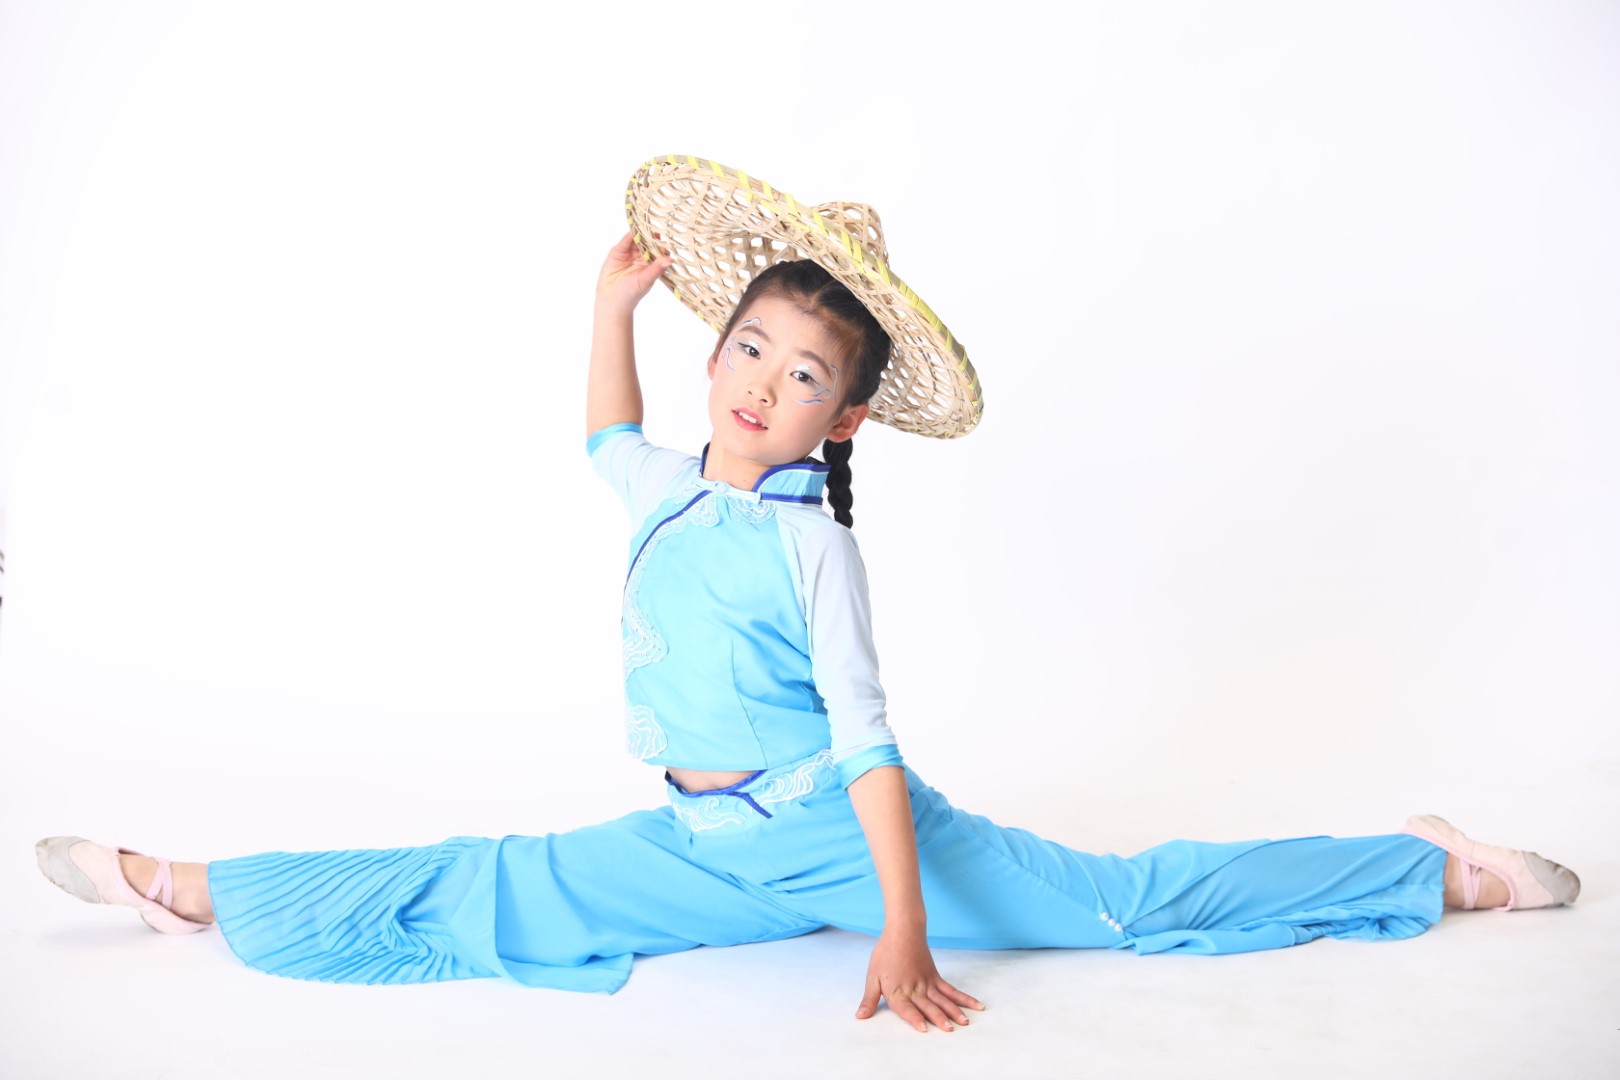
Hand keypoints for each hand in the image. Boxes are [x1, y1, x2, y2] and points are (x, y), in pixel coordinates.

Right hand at [596, 230, 672, 316]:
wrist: (612, 299)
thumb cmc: (631, 293)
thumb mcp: (646, 280)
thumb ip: (656, 269)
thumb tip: (670, 260)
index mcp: (652, 264)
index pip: (659, 251)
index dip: (662, 245)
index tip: (668, 238)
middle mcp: (642, 257)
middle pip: (648, 243)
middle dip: (652, 236)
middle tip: (657, 227)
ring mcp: (630, 253)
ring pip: (636, 240)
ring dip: (640, 233)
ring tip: (645, 225)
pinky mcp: (619, 251)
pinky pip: (625, 241)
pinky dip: (628, 236)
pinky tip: (633, 230)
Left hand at [856, 929, 984, 1032]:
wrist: (902, 931)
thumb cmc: (885, 954)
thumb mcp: (873, 977)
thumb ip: (869, 999)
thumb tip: (860, 1016)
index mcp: (897, 990)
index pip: (906, 1007)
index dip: (914, 1017)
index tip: (924, 1028)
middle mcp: (914, 988)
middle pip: (928, 1005)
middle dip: (939, 1018)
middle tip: (950, 1029)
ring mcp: (928, 983)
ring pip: (943, 999)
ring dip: (954, 1011)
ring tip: (965, 1022)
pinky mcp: (936, 978)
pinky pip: (951, 990)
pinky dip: (964, 998)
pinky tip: (976, 1005)